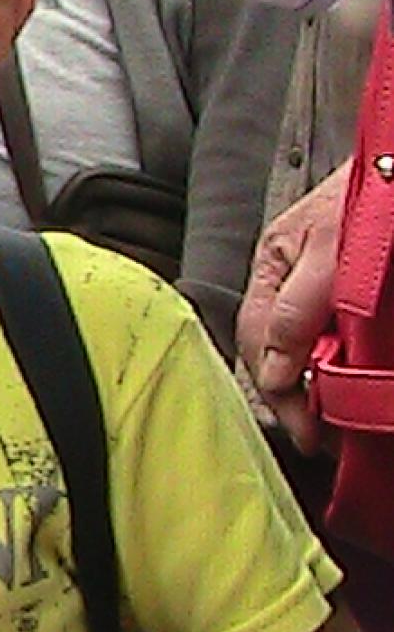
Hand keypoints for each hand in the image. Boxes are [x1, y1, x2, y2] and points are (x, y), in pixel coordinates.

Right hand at [237, 162, 349, 453]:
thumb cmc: (372, 193)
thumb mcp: (330, 252)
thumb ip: (298, 310)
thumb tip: (276, 372)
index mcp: (271, 266)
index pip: (260, 341)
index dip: (279, 389)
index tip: (306, 429)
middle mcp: (286, 281)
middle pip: (274, 352)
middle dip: (293, 397)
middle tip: (319, 437)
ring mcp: (314, 289)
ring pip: (301, 350)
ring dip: (314, 387)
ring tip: (334, 421)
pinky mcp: (343, 294)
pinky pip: (328, 340)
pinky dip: (335, 367)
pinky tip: (345, 384)